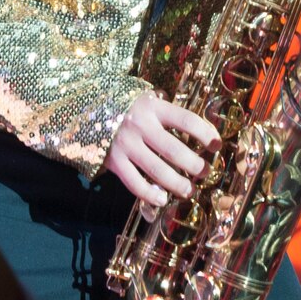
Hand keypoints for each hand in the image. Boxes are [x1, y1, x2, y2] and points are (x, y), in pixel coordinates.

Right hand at [105, 94, 219, 209]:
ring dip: (177, 183)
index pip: (186, 120)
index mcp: (152, 107)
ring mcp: (125, 144)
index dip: (205, 134)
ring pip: (157, 170)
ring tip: (189, 190)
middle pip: (174, 150)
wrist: (84, 108)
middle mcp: (140, 125)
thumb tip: (196, 128)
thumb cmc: (124, 106)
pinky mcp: (113, 161)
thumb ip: (165, 112)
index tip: (217, 145)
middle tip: (205, 172)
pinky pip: (134, 183)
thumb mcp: (145, 100)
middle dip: (194, 165)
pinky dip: (150, 194)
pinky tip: (162, 199)